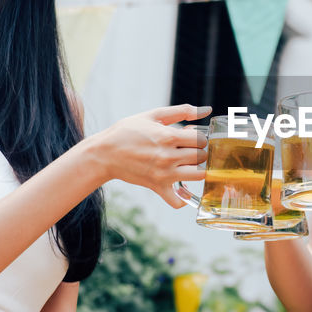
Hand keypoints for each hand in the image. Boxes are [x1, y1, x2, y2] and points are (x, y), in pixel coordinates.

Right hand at [89, 104, 209, 207]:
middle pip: (202, 157)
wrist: (104, 153)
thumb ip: (182, 111)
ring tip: (188, 165)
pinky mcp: (157, 187)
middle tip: (188, 150)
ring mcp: (164, 174)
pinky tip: (182, 189)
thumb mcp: (153, 115)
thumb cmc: (127, 131)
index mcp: (169, 136)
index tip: (190, 137)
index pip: (202, 139)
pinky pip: (177, 201)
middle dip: (199, 152)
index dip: (199, 137)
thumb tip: (207, 110)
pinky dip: (183, 199)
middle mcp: (169, 156)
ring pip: (198, 175)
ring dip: (197, 170)